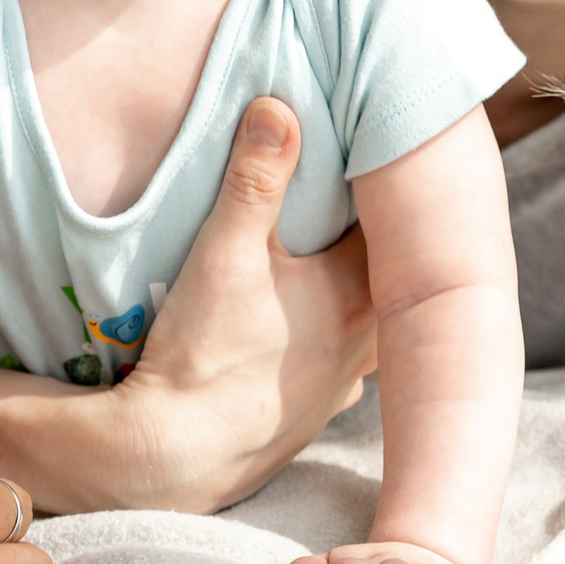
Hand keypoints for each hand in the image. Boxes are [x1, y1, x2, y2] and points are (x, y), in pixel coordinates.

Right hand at [118, 96, 378, 507]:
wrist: (172, 458)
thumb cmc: (204, 354)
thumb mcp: (224, 253)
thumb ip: (253, 178)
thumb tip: (276, 106)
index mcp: (355, 299)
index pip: (392, 233)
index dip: (382, 196)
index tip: (371, 161)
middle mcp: (364, 347)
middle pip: (388, 282)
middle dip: (372, 245)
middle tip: (352, 207)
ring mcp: (341, 389)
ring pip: (369, 330)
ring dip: (355, 299)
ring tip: (330, 267)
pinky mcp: (310, 418)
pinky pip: (340, 368)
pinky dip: (330, 343)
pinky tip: (303, 333)